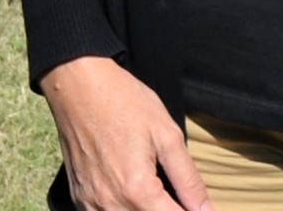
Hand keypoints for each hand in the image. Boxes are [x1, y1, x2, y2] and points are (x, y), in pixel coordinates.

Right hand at [43, 56, 208, 210]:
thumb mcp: (167, 135)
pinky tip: (132, 198)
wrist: (76, 83)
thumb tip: (206, 210)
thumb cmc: (123, 102)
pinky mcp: (78, 195)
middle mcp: (111, 202)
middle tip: (178, 197)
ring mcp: (91, 201)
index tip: (199, 206)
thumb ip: (189, 179)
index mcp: (137, 190)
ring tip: (157, 196)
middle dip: (168, 210)